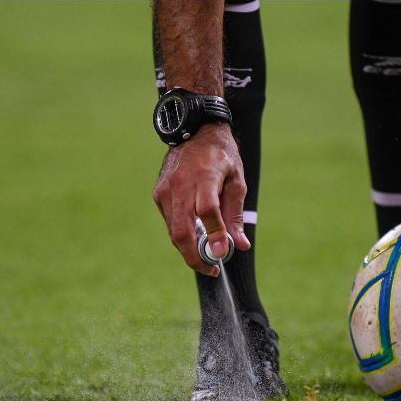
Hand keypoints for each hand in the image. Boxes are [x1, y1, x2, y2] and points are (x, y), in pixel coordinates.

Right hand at [152, 123, 250, 276]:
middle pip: (183, 230)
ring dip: (189, 249)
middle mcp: (182, 184)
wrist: (194, 130)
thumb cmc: (221, 156)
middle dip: (195, 257)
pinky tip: (195, 236)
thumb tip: (241, 245)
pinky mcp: (159, 193)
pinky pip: (170, 222)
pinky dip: (182, 234)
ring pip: (174, 231)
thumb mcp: (237, 181)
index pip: (208, 211)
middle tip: (211, 270)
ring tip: (206, 257)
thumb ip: (236, 214)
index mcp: (206, 177)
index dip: (214, 235)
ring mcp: (166, 190)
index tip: (221, 256)